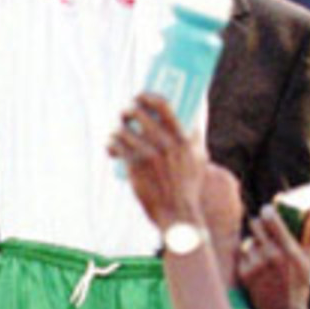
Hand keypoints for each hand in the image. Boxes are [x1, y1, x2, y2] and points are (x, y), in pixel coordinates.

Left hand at [107, 93, 205, 229]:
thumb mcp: (198, 157)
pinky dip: (111, 144)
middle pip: (138, 114)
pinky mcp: (134, 168)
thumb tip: (194, 113)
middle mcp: (164, 144)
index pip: (163, 105)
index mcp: (181, 138)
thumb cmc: (189, 184)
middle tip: (127, 113)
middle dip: (128, 110)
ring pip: (123, 130)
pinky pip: (116, 147)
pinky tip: (112, 146)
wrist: (177, 214)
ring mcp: (148, 156)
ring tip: (117, 132)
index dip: (149, 95)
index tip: (142, 95)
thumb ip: (194, 136)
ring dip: (117, 129)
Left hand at [237, 204, 309, 308]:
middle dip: (260, 225)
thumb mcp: (308, 258)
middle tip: (265, 229)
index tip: (269, 211)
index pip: (270, 216)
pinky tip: (258, 267)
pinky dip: (249, 257)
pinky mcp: (243, 273)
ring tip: (264, 254)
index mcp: (287, 249)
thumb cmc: (299, 284)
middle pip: (255, 224)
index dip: (268, 211)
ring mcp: (255, 264)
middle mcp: (269, 255)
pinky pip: (242, 255)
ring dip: (254, 243)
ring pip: (248, 240)